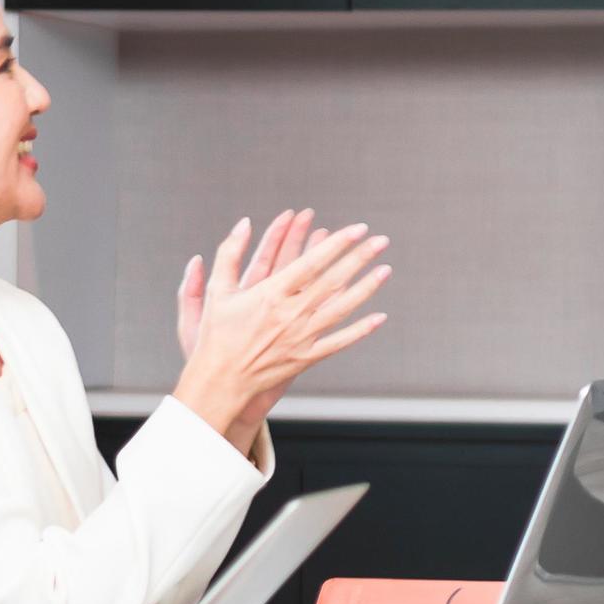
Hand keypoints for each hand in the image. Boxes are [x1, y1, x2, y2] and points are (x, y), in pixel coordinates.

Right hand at [172, 218, 393, 453]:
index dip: (337, 244)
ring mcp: (301, 337)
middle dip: (359, 258)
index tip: (357, 229)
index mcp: (270, 293)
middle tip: (382, 241)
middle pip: (333, 281)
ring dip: (366, 288)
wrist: (219, 381)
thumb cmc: (217, 333)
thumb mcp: (217, 289)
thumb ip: (230, 252)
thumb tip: (244, 222)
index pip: (312, 262)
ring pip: (341, 309)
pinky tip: (380, 317)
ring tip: (386, 269)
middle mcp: (290, 313)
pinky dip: (360, 330)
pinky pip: (339, 342)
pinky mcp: (306, 358)